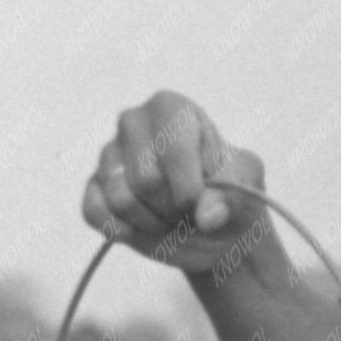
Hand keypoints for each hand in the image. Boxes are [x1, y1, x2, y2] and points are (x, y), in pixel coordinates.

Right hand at [84, 93, 268, 272]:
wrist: (214, 226)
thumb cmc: (230, 194)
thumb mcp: (247, 189)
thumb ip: (233, 196)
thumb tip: (206, 215)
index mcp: (170, 108)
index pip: (173, 151)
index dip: (192, 189)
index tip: (205, 201)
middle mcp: (133, 123)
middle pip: (146, 181)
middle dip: (174, 209)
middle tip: (189, 211)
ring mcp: (109, 156)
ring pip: (121, 200)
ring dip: (153, 223)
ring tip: (170, 218)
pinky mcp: (94, 189)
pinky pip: (95, 213)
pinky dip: (124, 231)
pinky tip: (145, 228)